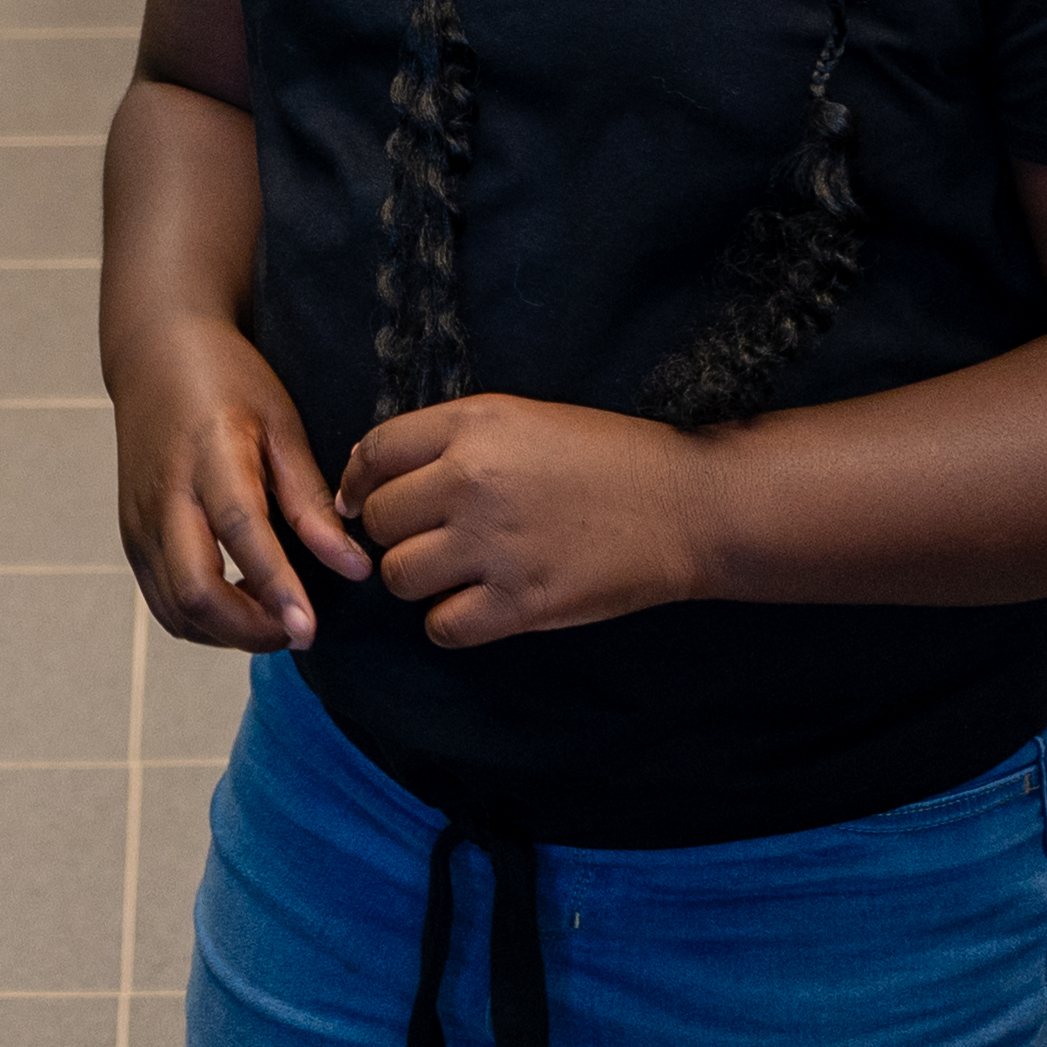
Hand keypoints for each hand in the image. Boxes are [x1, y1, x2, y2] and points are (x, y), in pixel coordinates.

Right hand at [114, 319, 363, 651]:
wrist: (155, 354)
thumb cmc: (227, 381)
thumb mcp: (281, 424)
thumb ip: (311, 499)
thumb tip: (355, 567)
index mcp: (209, 455)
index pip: (240, 532)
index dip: (275, 587)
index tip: (309, 630)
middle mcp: (163, 495)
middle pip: (194, 590)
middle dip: (249, 630)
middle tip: (298, 631)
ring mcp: (139, 522)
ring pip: (176, 610)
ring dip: (228, 633)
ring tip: (276, 619)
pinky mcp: (131, 538)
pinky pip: (164, 603)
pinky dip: (204, 622)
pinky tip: (241, 606)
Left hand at [343, 393, 718, 646]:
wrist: (685, 505)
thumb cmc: (607, 456)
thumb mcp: (524, 419)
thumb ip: (450, 438)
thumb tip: (367, 473)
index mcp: (474, 425)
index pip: (375, 453)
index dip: (361, 481)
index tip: (367, 501)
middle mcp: (472, 480)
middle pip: (379, 520)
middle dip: (396, 533)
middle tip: (431, 538)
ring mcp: (493, 546)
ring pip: (400, 577)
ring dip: (420, 580)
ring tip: (457, 572)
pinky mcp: (520, 604)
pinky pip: (442, 627)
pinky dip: (452, 622)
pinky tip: (479, 605)